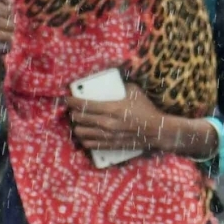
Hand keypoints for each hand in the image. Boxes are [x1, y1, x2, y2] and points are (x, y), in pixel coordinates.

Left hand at [66, 82, 220, 159]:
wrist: (157, 131)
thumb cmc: (146, 109)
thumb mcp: (134, 91)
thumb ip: (120, 85)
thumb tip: (111, 78)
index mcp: (112, 109)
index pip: (84, 105)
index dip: (72, 101)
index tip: (67, 98)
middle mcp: (107, 124)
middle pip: (79, 119)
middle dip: (72, 113)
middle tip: (72, 109)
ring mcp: (107, 136)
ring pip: (81, 132)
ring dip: (77, 126)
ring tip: (78, 121)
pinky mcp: (110, 146)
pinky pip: (89, 144)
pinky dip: (84, 138)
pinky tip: (85, 134)